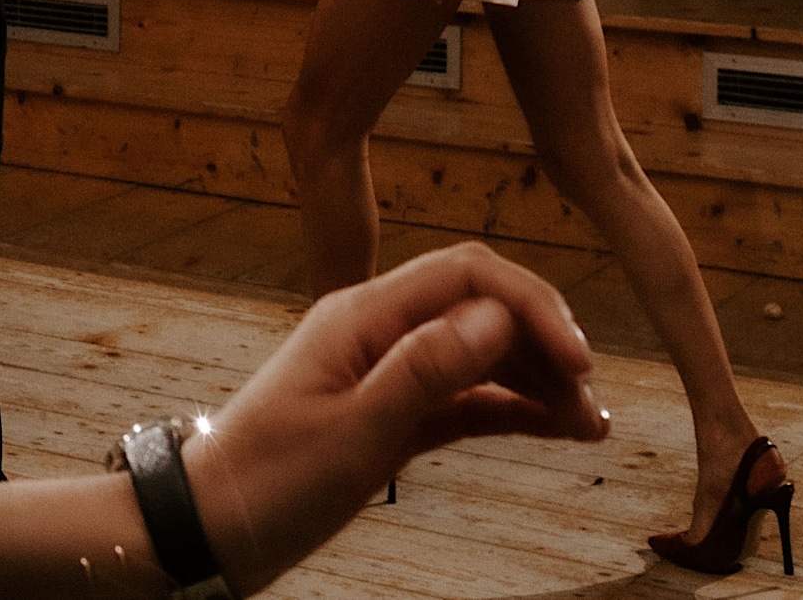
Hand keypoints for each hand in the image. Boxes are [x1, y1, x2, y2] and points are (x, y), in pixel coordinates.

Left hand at [184, 244, 606, 594]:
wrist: (212, 527)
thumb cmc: (268, 481)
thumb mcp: (353, 431)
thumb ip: (423, 369)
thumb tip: (496, 316)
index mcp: (360, 316)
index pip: (465, 275)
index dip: (531, 305)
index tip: (578, 361)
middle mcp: (376, 330)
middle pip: (480, 307)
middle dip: (543, 342)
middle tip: (590, 400)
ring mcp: (385, 370)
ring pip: (480, 353)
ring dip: (536, 379)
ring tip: (588, 423)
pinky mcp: (391, 412)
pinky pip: (465, 396)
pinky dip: (511, 408)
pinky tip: (555, 428)